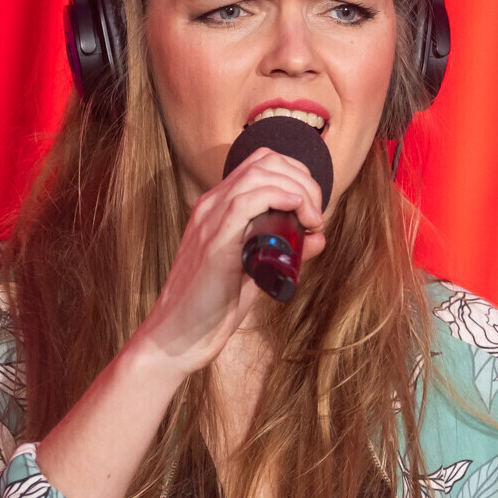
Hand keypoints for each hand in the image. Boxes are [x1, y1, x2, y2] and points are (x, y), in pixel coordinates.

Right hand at [35, 146, 325, 497]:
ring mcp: (209, 220)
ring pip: (259, 174)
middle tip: (317, 213)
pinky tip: (298, 213)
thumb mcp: (256, 271)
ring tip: (313, 217)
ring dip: (298, 189)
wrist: (179, 336)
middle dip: (304, 179)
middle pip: (265, 161)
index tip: (315, 206)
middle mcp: (211, 205)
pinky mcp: (214, 242)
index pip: (261, 163)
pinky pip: (245, 201)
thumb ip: (284, 251)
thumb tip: (317, 237)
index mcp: (218, 207)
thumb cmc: (215, 305)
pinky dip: (279, 198)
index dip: (297, 173)